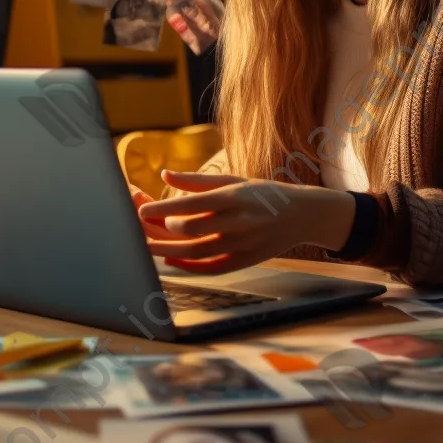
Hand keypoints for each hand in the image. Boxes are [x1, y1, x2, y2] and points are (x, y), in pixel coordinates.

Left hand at [137, 170, 355, 274]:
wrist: (303, 215)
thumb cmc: (262, 193)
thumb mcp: (234, 180)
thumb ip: (197, 180)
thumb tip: (164, 174)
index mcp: (234, 197)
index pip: (192, 204)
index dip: (164, 208)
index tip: (141, 209)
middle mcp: (238, 222)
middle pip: (192, 230)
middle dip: (162, 230)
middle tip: (140, 227)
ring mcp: (242, 245)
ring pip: (197, 253)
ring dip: (167, 251)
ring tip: (145, 246)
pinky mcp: (244, 262)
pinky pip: (211, 268)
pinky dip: (188, 266)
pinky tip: (170, 260)